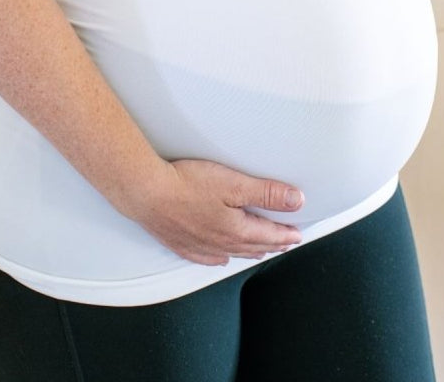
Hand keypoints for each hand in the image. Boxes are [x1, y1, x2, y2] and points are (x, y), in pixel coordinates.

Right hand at [130, 159, 303, 265]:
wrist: (147, 193)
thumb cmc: (186, 185)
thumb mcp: (234, 184)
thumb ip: (266, 193)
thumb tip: (295, 201)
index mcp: (237, 230)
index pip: (270, 234)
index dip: (286, 233)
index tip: (297, 233)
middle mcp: (221, 243)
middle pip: (254, 246)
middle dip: (272, 244)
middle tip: (284, 242)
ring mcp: (200, 246)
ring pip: (233, 253)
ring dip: (251, 251)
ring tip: (261, 250)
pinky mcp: (182, 243)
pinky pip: (207, 258)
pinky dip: (219, 258)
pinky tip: (221, 258)